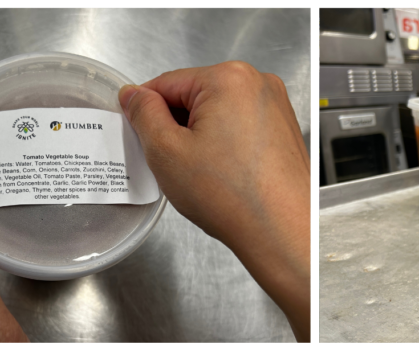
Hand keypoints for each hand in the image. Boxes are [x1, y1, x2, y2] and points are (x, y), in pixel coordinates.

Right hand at [118, 61, 309, 341]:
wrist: (281, 230)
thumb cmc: (234, 196)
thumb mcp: (166, 151)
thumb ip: (143, 114)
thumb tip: (135, 96)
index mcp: (228, 78)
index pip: (166, 83)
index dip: (145, 110)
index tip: (138, 131)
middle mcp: (258, 84)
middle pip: (195, 96)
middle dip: (177, 127)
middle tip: (175, 162)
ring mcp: (275, 107)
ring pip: (218, 113)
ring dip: (201, 138)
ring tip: (204, 173)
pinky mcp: (283, 130)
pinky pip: (240, 127)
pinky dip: (225, 146)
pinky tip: (223, 175)